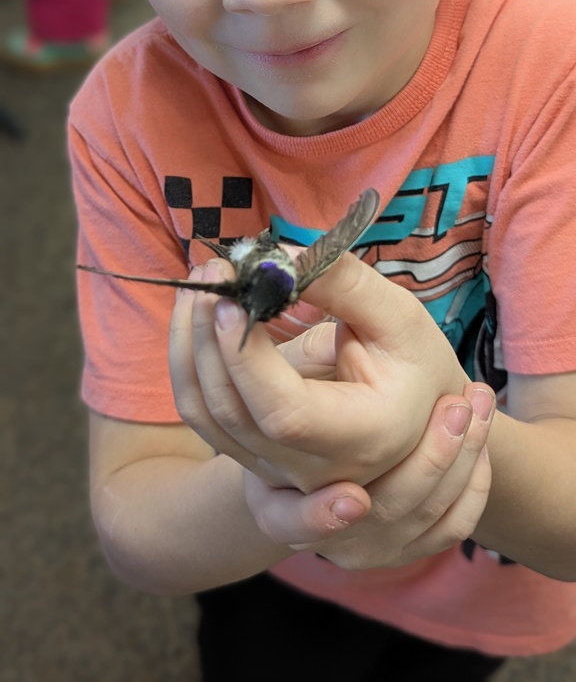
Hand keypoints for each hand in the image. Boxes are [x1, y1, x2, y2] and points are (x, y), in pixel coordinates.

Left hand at [170, 252, 470, 493]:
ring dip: (190, 344)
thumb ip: (344, 284)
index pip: (284, 412)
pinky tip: (197, 314)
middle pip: (233, 413)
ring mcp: (277, 469)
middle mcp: (313, 468)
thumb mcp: (399, 316)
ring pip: (205, 417)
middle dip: (210, 336)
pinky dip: (188, 361)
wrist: (415, 412)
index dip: (248, 358)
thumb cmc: (414, 362)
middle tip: (214, 270)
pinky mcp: (252, 454)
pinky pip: (202, 415)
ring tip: (202, 282)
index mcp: (362, 437)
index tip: (233, 298)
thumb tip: (278, 258)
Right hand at [244, 383, 494, 567]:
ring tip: (476, 398)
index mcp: (271, 495)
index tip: (355, 496)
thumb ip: (306, 361)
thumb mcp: (292, 372)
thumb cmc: (301, 389)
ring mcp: (363, 546)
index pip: (286, 519)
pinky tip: (479, 433)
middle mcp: (317, 532)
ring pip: (425, 513)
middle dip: (430, 458)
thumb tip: (331, 340)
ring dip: (461, 454)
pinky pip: (453, 524)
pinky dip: (474, 481)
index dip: (319, 516)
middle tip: (455, 405)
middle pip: (379, 511)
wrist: (319, 430)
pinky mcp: (404, 547)